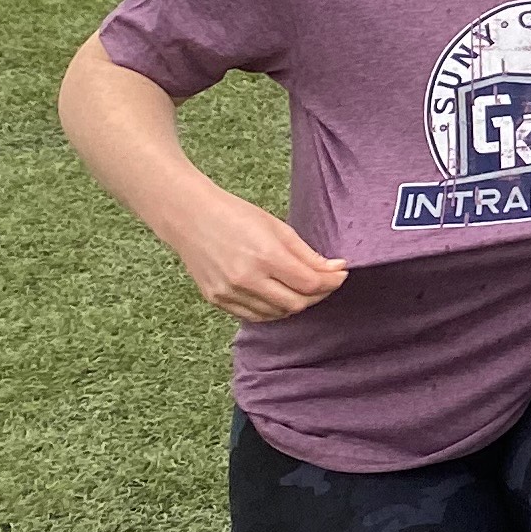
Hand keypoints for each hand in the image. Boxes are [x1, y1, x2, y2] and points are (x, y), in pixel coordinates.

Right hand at [159, 180, 348, 324]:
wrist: (190, 217)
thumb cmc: (235, 215)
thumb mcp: (278, 227)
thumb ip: (307, 254)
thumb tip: (336, 268)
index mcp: (265, 256)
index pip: (310, 284)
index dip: (332, 282)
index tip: (340, 274)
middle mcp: (246, 279)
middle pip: (296, 304)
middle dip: (318, 295)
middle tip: (325, 283)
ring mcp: (229, 293)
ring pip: (276, 314)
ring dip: (295, 304)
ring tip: (302, 288)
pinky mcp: (216, 300)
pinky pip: (253, 316)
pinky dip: (272, 310)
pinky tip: (279, 296)